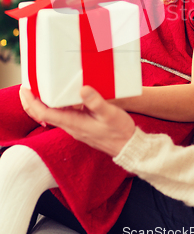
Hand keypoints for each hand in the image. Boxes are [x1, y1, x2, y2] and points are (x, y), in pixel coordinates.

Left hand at [19, 86, 135, 156]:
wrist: (127, 146)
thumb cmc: (119, 131)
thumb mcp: (109, 114)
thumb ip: (96, 102)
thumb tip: (82, 89)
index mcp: (73, 123)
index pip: (44, 113)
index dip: (32, 101)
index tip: (26, 89)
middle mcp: (70, 126)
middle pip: (43, 115)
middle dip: (32, 102)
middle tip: (27, 86)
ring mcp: (75, 126)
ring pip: (51, 114)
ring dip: (42, 102)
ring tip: (40, 87)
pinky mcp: (81, 125)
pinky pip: (62, 114)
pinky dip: (56, 104)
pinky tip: (61, 95)